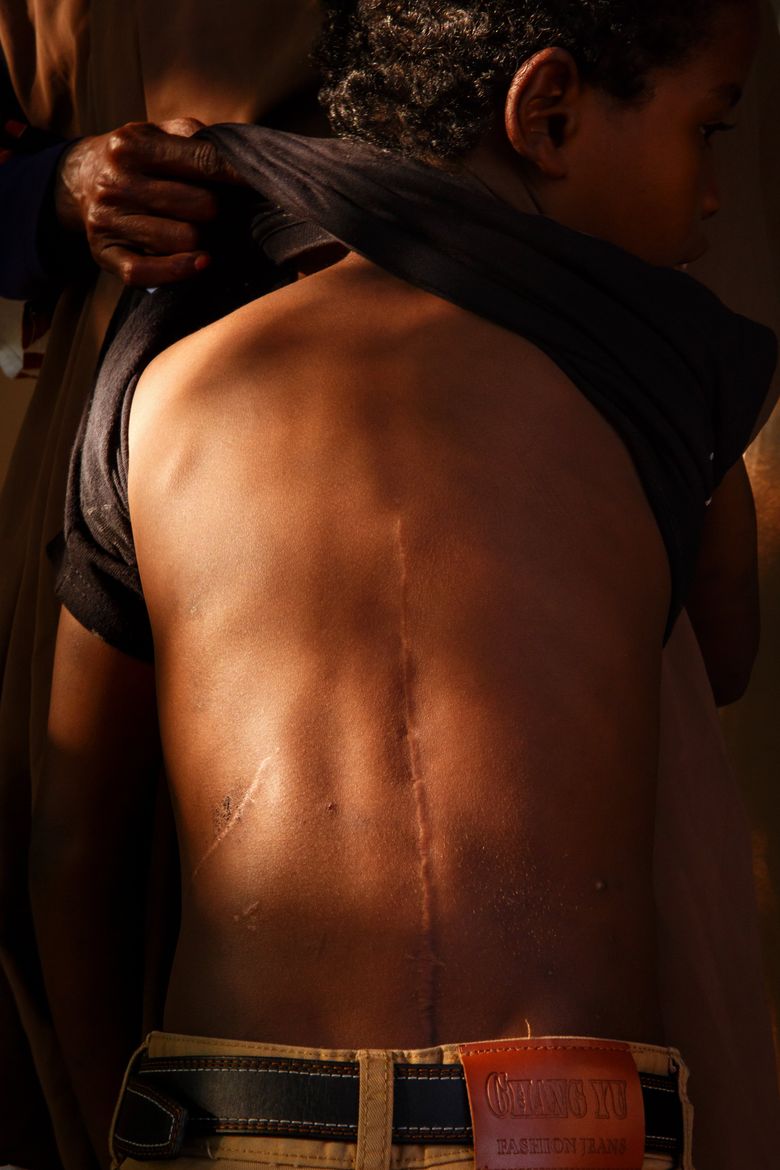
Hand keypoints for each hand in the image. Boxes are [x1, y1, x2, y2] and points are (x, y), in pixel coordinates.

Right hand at [54, 118, 243, 285]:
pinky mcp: (105, 253)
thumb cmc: (139, 159)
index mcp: (134, 145)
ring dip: (201, 239)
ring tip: (195, 229)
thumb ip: (200, 140)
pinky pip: (149, 274)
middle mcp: (118, 181)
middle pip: (201, 207)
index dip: (242, 177)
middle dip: (216, 210)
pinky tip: (200, 262)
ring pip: (185, 240)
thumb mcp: (161, 134)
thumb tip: (246, 159)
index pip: (205, 162)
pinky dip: (181, 271)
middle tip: (211, 209)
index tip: (269, 185)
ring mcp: (109, 219)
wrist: (81, 179)